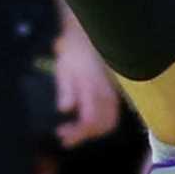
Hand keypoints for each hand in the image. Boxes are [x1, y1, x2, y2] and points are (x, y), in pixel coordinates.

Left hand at [48, 20, 122, 147]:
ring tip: (74, 130)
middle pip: (103, 125)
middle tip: (66, 136)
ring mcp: (112, 93)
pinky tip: (84, 119)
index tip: (61, 135)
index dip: (77, 133)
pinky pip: (111, 114)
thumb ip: (66, 89)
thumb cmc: (72, 52)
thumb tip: (65, 109)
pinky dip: (99, 123)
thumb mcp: (64, 68)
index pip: (90, 120)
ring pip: (110, 121)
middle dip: (86, 135)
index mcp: (93, 88)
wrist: (87, 37)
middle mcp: (106, 93)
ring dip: (93, 131)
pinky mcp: (113, 93)